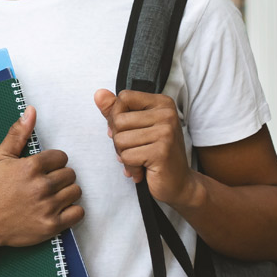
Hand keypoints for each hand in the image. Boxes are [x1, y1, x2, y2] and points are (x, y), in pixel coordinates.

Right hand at [0, 106, 83, 248]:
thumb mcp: (1, 157)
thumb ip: (18, 133)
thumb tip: (31, 110)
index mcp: (31, 167)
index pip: (61, 157)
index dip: (53, 162)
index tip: (43, 169)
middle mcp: (42, 186)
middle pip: (70, 174)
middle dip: (60, 176)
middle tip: (47, 183)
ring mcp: (48, 207)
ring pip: (75, 191)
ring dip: (66, 192)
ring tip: (52, 195)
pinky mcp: (53, 225)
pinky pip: (78, 213)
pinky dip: (72, 211)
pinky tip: (59, 208)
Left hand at [95, 89, 195, 206]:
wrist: (179, 182)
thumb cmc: (156, 153)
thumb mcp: (136, 127)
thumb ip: (116, 110)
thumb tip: (98, 94)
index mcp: (162, 103)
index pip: (124, 97)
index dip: (117, 116)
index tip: (127, 131)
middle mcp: (167, 114)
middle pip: (118, 120)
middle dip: (119, 140)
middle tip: (135, 150)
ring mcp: (166, 132)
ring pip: (120, 140)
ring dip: (124, 155)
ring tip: (140, 160)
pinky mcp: (161, 152)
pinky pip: (127, 157)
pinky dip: (130, 167)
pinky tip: (143, 170)